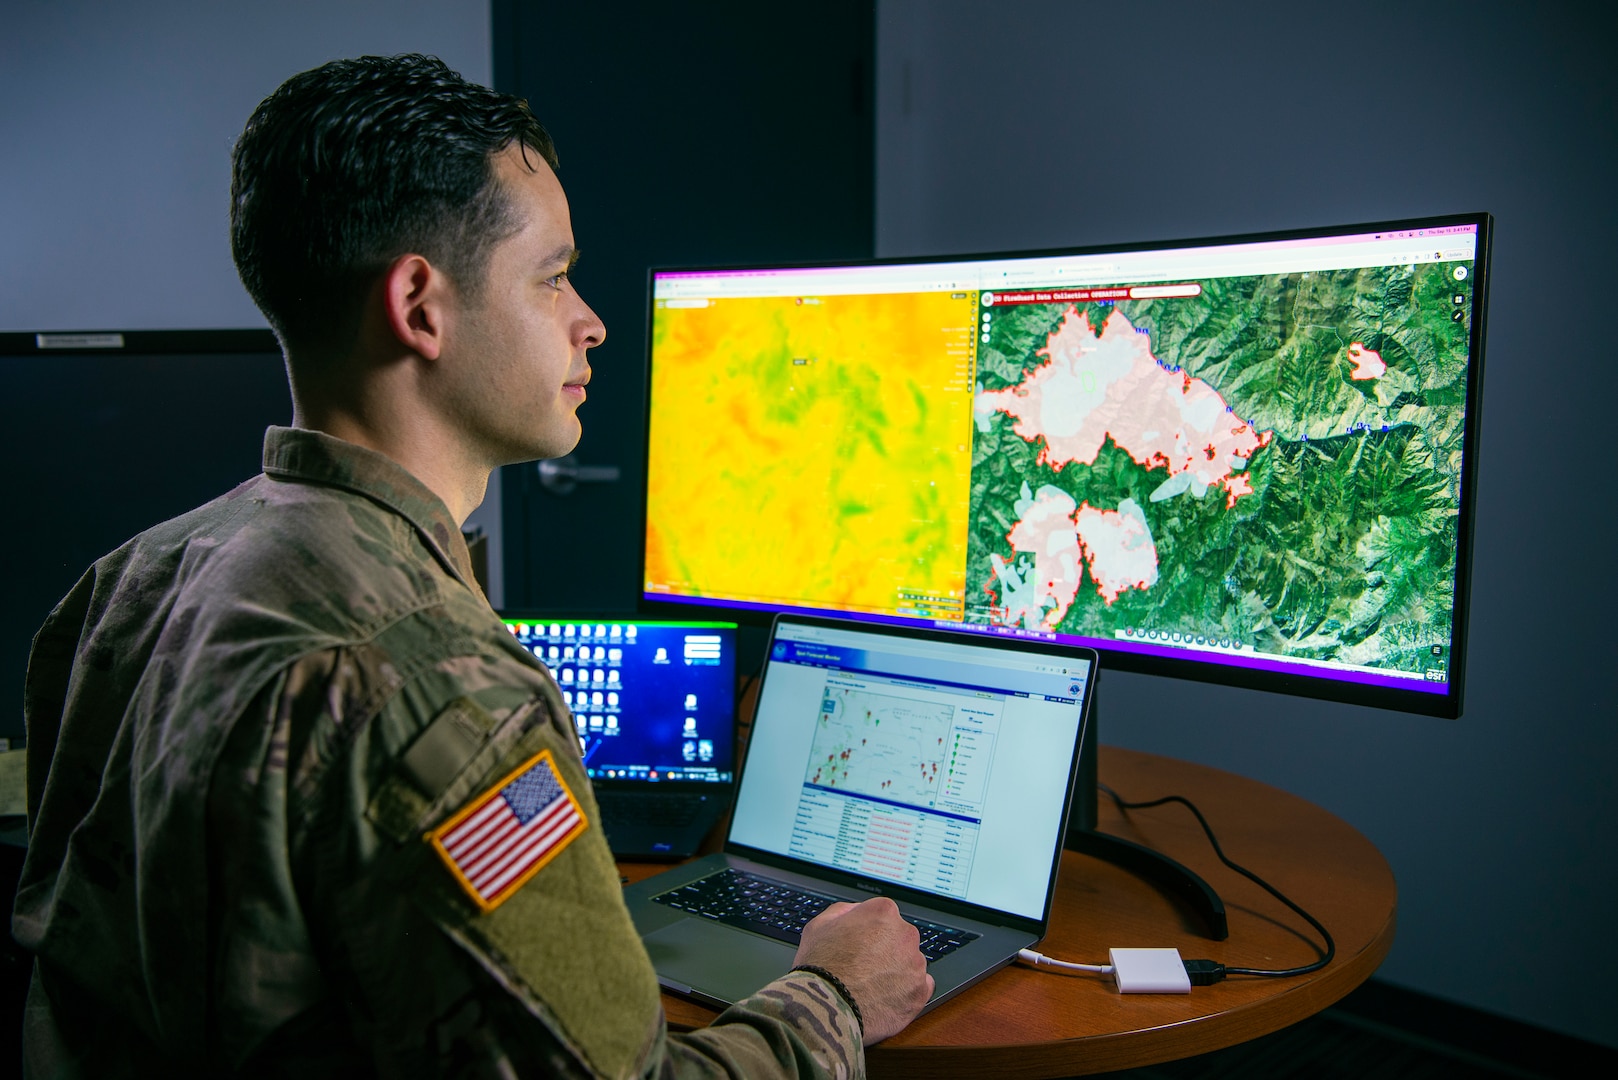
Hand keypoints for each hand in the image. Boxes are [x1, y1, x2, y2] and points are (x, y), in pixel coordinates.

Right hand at [793, 897, 933, 1043]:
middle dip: (885, 950)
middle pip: (899, 938)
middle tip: (863, 967)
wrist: (827, 1008)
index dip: (868, 932)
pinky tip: (887, 996)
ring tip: (871, 986)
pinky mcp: (920, 992)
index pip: (883, 916)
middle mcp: (906, 934)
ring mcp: (916, 964)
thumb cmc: (820, 966)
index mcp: (883, 913)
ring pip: (910, 963)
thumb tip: (856, 912)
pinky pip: (921, 987)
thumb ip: (843, 911)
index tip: (858, 945)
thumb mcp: (819, 925)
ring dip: (896, 970)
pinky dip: (907, 991)